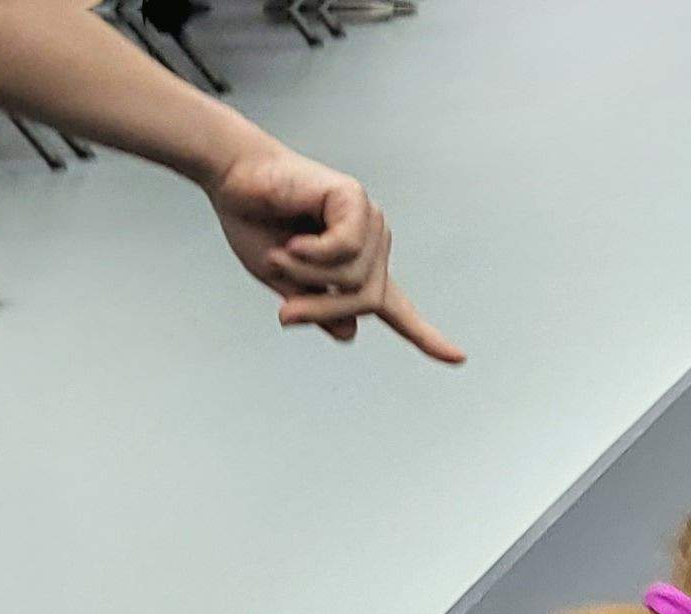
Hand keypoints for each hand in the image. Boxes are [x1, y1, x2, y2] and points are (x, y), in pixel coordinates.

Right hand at [204, 146, 461, 362]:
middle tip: (286, 313)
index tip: (458, 357)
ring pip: (357, 277)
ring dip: (309, 276)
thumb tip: (350, 333)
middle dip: (324, 309)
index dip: (426, 336)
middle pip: (368, 299)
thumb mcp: (284, 281)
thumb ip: (314, 306)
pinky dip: (313, 253)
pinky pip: (347, 248)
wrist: (232, 178)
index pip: (395, 308)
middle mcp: (371, 243)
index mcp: (357, 266)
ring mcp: (368, 220)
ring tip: (282, 255)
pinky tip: (293, 240)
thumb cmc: (256, 222)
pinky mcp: (357, 200)